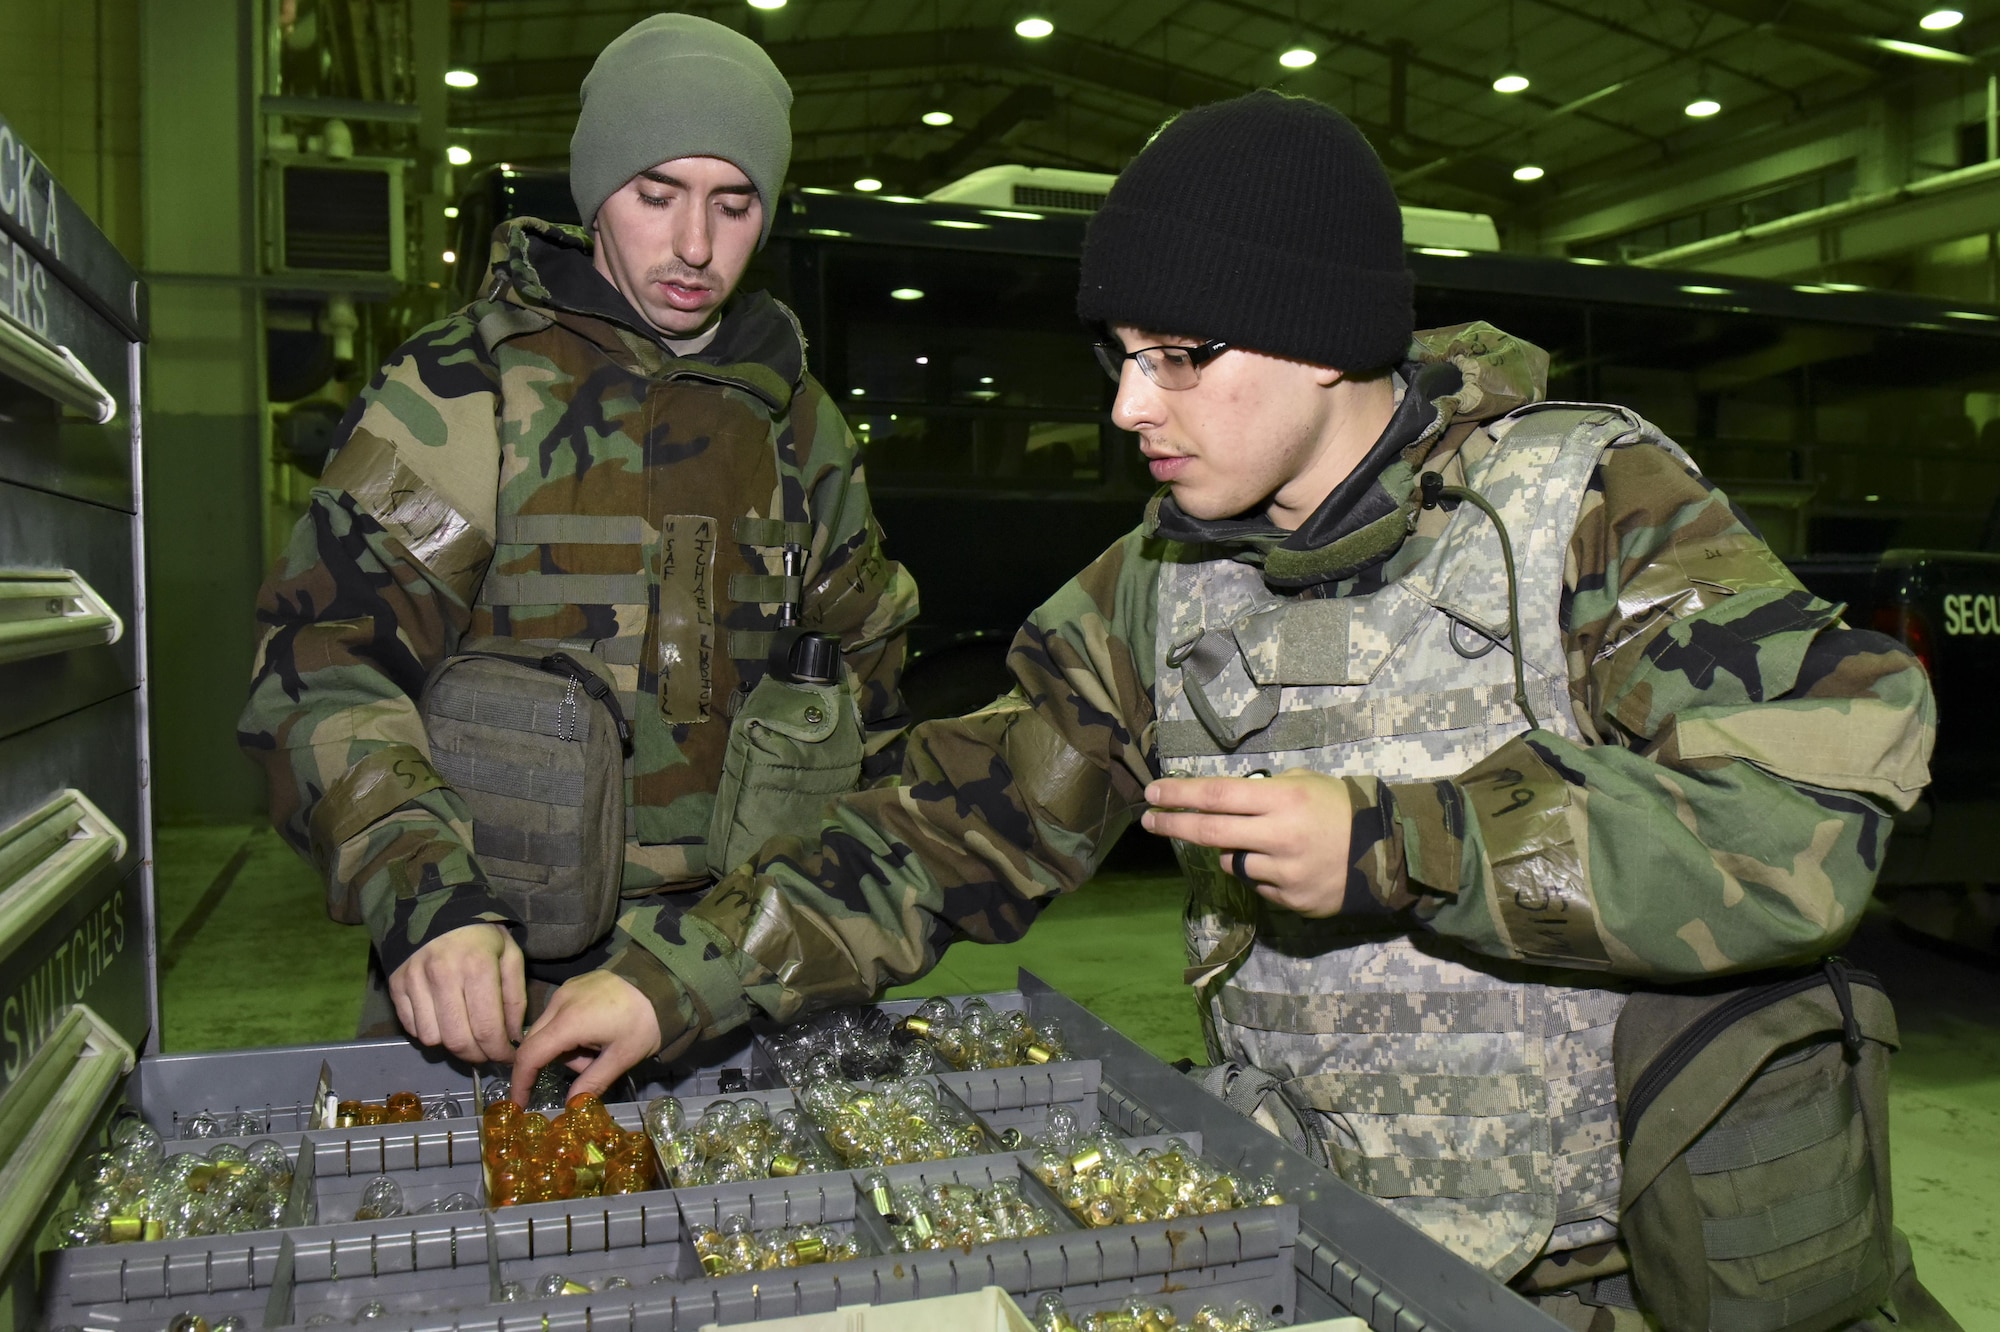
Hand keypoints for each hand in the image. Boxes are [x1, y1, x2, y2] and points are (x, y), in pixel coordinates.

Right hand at [387, 923, 524, 1063]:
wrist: (436, 905)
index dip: (499, 1052)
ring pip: (432, 1039)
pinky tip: (443, 1020)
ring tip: (465, 1033)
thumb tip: (513, 1037)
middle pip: (458, 1041)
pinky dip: (428, 1032)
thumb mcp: (509, 955)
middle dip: (477, 1056)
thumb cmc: (480, 933)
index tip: (507, 1057)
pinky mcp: (396, 986)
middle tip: (487, 1053)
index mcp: (477, 967)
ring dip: (451, 1044)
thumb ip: (515, 998)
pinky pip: (411, 1027)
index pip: (487, 1029)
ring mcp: (415, 982)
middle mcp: (443, 976)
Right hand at [509, 971, 662, 1103]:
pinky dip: (570, 1030)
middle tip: (591, 1064)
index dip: (521, 1082)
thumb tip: (570, 1107)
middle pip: (535, 1043)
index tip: (519, 1104)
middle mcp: (558, 1001)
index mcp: (568, 1021)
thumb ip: (591, 1083)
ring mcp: (564, 989)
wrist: (663, 982)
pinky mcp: (572, 984)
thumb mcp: (621, 1058)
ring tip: (601, 1045)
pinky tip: (598, 1030)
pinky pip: (557, 1014)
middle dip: (556, 1062)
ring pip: (547, 1029)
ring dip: (567, 1046)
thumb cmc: (644, 1022)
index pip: (529, 1056)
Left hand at [1140, 769, 1353, 916]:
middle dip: (1173, 824)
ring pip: (1233, 863)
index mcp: (1284, 800)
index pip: (1218, 795)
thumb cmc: (1342, 808)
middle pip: (1211, 832)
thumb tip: (1223, 803)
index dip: (1181, 794)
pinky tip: (1285, 864)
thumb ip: (1264, 792)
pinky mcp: (1291, 899)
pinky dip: (1259, 873)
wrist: (1388, 853)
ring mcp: (1284, 872)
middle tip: (1149, 820)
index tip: (1153, 792)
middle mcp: (1280, 836)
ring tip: (1258, 842)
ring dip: (1231, 851)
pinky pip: (1257, 885)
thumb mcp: (1307, 782)